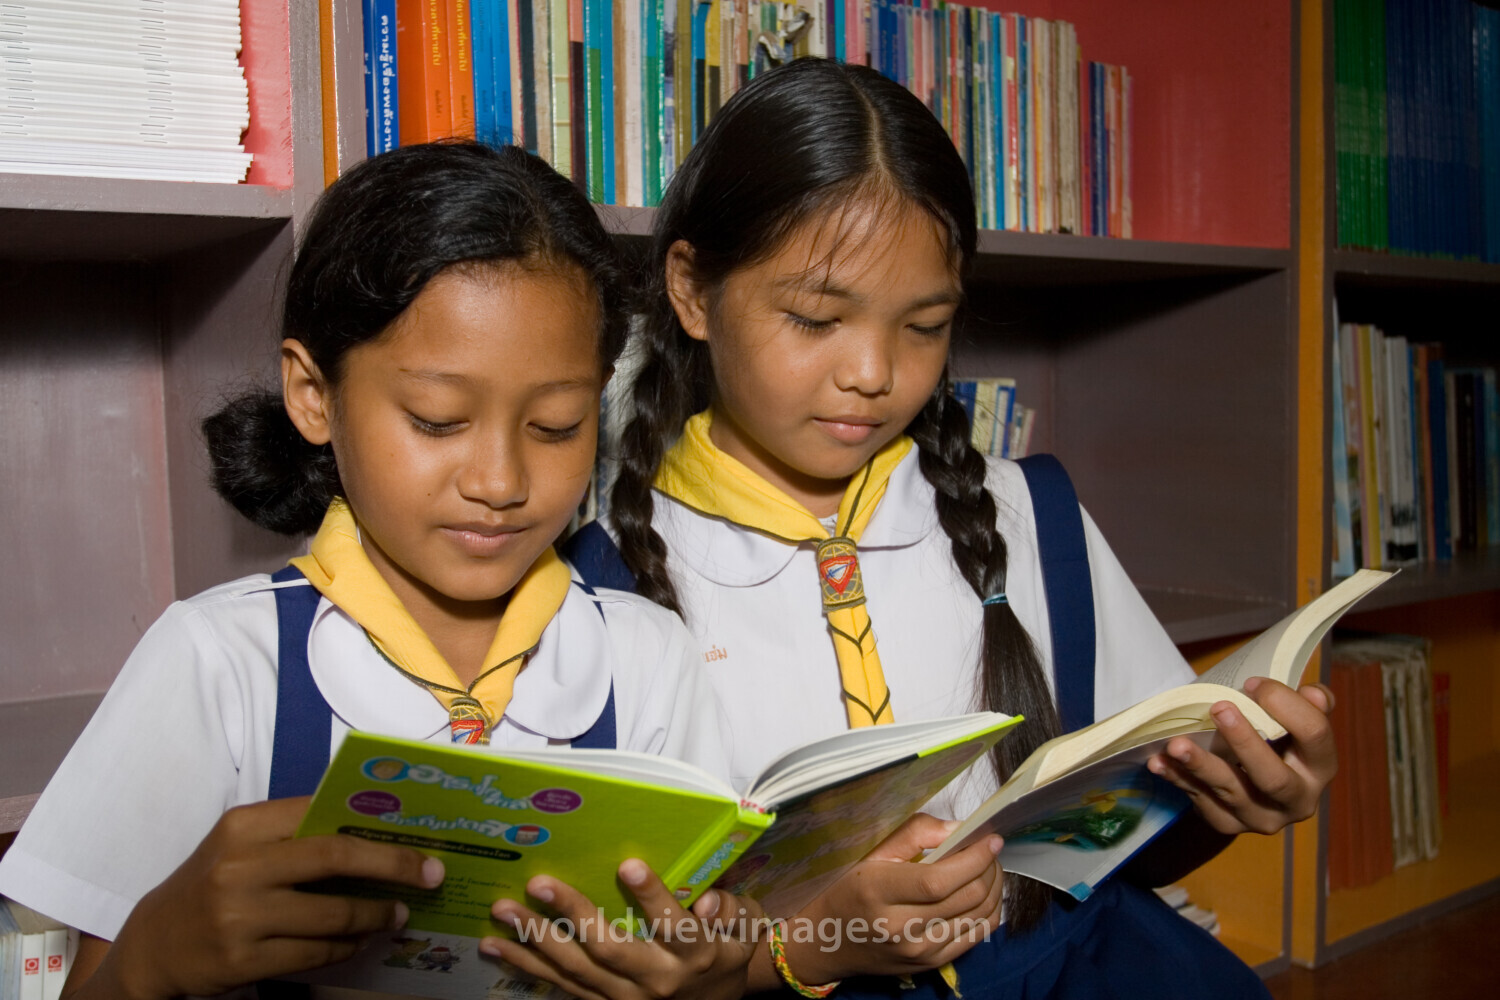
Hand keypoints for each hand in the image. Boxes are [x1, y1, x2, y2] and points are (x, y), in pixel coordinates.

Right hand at [82, 796, 443, 999]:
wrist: (154, 946)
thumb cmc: (212, 884)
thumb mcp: (241, 845)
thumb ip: (296, 834)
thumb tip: (375, 830)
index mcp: (244, 826)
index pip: (324, 816)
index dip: (378, 829)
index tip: (419, 837)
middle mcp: (239, 867)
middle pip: (336, 859)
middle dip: (394, 867)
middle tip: (431, 875)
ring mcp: (239, 917)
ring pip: (333, 914)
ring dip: (376, 915)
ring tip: (399, 914)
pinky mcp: (242, 961)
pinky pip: (315, 952)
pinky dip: (347, 946)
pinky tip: (362, 939)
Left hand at [483, 859, 761, 999]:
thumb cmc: (728, 947)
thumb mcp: (744, 925)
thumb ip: (729, 908)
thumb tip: (704, 900)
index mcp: (695, 954)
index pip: (673, 926)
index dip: (651, 897)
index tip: (627, 865)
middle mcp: (656, 982)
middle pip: (610, 950)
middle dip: (571, 915)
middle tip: (539, 882)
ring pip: (575, 972)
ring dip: (534, 942)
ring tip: (503, 910)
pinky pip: (560, 987)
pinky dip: (527, 968)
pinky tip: (498, 946)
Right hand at [775, 814, 1003, 985]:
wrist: (827, 941)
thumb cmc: (847, 889)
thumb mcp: (870, 852)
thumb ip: (914, 834)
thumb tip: (959, 829)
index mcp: (878, 893)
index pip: (940, 879)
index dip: (974, 858)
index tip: (990, 838)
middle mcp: (900, 928)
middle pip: (966, 897)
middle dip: (989, 867)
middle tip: (989, 849)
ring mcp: (918, 952)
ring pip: (979, 916)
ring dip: (994, 887)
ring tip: (989, 867)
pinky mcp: (931, 964)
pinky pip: (977, 937)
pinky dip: (990, 911)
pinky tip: (985, 894)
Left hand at [1148, 677, 1337, 835]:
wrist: (1258, 777)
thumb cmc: (1278, 737)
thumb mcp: (1299, 718)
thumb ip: (1308, 703)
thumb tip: (1310, 693)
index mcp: (1321, 767)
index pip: (1314, 736)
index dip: (1286, 706)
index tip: (1251, 684)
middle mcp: (1299, 801)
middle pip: (1274, 777)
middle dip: (1245, 742)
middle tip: (1219, 709)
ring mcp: (1263, 818)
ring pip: (1231, 793)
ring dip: (1200, 766)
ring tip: (1175, 744)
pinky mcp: (1230, 825)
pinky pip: (1202, 803)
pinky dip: (1179, 780)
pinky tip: (1159, 763)